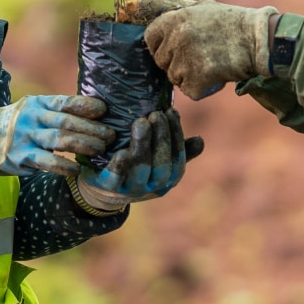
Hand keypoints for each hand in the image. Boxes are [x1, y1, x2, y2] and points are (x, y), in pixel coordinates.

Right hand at [0, 95, 114, 176]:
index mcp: (38, 104)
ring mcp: (26, 137)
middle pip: (67, 122)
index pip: (65, 102)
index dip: (86, 105)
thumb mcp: (33, 110)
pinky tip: (77, 169)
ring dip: (83, 145)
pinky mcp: (21, 156)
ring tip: (100, 150)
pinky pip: (47, 162)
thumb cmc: (17, 124)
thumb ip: (56, 111)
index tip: (104, 111)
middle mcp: (32, 118)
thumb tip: (91, 113)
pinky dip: (64, 166)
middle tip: (110, 136)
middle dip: (92, 129)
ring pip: (59, 140)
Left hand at [74, 109, 203, 210]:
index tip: (171, 112)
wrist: (103, 191)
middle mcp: (152, 188)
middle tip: (156, 114)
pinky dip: (120, 166)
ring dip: (143, 144)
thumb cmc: (135, 168)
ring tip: (141, 122)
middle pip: (162, 165)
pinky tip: (122, 151)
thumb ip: (178, 151)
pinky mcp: (109, 188)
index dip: (177, 135)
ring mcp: (131, 189)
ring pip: (142, 169)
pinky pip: (115, 179)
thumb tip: (200, 140)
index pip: (178, 159)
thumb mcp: (158, 160)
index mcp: (167, 180)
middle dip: (161, 137)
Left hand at [133, 0, 278, 100]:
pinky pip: (190, 91)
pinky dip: (202, 89)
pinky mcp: (198, 78)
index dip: (161, 46)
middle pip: (162, 62)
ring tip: (210, 64)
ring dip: (189, 77)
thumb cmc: (232, 22)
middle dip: (176, 63)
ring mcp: (186, 59)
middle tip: (199, 57)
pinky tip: (216, 76)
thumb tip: (145, 7)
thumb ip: (176, 12)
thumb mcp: (202, 8)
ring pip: (174, 78)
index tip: (175, 49)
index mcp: (174, 19)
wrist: (260, 40)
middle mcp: (176, 38)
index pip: (150, 39)